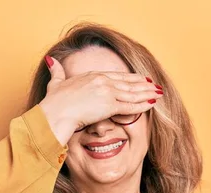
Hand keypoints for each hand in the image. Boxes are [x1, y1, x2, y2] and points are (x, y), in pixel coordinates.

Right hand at [39, 55, 161, 145]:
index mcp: (92, 76)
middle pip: (128, 82)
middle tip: (154, 85)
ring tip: (158, 93)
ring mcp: (107, 92)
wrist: (54, 113)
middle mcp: (102, 81)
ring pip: (132, 93)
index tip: (140, 79)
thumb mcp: (55, 84)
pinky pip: (130, 105)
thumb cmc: (52, 103)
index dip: (130, 78)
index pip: (116, 76)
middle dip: (143, 84)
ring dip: (147, 93)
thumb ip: (56, 71)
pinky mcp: (109, 105)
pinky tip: (152, 103)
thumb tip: (52, 60)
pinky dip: (143, 104)